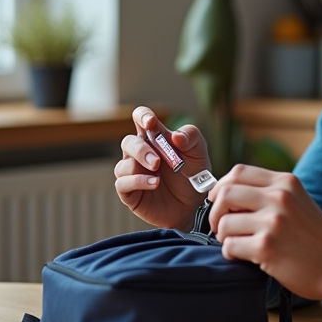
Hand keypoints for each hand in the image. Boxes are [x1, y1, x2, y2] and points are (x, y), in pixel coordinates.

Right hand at [114, 106, 208, 229]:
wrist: (194, 206)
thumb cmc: (193, 175)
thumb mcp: (198, 154)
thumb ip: (191, 138)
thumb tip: (176, 135)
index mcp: (155, 138)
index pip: (140, 118)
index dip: (142, 116)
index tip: (150, 122)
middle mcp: (140, 153)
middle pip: (128, 142)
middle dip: (141, 150)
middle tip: (158, 161)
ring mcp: (133, 172)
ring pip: (122, 164)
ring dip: (139, 167)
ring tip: (158, 176)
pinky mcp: (130, 192)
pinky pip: (122, 183)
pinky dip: (137, 182)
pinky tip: (154, 184)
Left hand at [208, 164, 321, 300]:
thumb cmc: (313, 236)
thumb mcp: (297, 201)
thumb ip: (268, 192)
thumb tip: (226, 195)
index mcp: (285, 182)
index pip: (238, 172)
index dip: (221, 187)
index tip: (218, 201)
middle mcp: (279, 197)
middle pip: (225, 193)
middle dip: (216, 212)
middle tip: (221, 226)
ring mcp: (273, 222)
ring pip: (224, 223)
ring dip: (224, 237)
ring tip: (238, 243)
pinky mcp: (267, 247)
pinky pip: (229, 246)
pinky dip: (231, 253)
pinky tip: (245, 256)